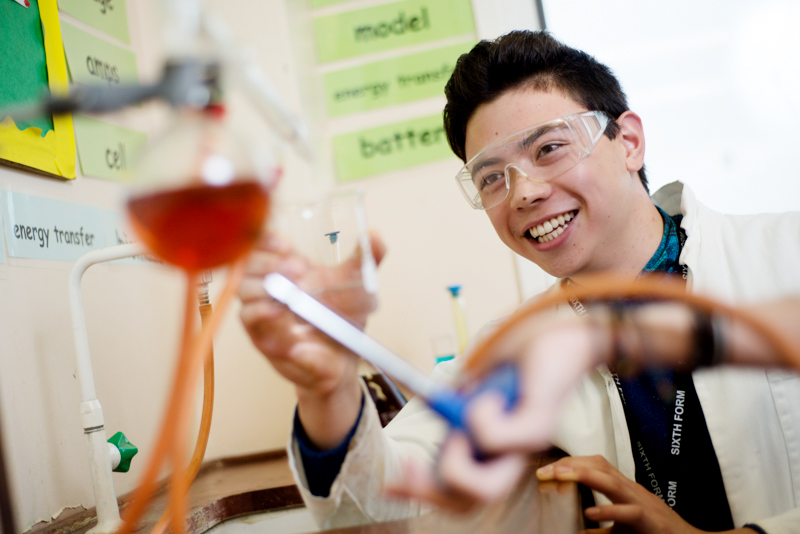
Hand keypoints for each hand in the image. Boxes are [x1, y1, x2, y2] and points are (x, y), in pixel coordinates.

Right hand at [238, 230, 385, 447]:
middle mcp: (268, 288)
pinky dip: (261, 314)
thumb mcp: (357, 286)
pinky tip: (278, 311)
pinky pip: (251, 322)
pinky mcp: (263, 338)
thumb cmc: (341, 321)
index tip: (285, 243)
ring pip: (244, 292)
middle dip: (268, 262)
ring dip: (263, 286)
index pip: (261, 244)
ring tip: (291, 289)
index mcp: (286, 269)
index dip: (266, 239)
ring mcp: (262, 312)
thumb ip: (366, 260)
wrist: (342, 362)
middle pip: (247, 265)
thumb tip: (375, 236)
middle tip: (296, 267)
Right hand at [386, 316, 606, 511]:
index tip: (391, 484)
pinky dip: (479, 415)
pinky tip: (489, 393)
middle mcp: (511, 456)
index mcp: (491, 451)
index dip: (423, 494)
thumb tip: (431, 408)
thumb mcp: (473, 388)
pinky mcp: (537, 427)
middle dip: (430, 491)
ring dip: (456, 459)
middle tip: (410, 464)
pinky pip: (495, 440)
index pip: (458, 493)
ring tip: (460, 425)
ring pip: (486, 489)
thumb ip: (453, 406)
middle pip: (469, 504)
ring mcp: (526, 447)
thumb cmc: (519, 360)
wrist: (560, 334)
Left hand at [537, 455, 700, 533]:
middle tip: (546, 470)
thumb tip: (575, 528)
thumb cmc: (654, 532)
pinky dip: (610, 512)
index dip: (571, 463)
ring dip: (585, 476)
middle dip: (571, 465)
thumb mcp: (620, 527)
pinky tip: (592, 513)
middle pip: (599, 466)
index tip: (547, 469)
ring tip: (561, 476)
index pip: (594, 464)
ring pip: (612, 483)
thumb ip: (599, 526)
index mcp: (623, 488)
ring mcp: (641, 503)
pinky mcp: (649, 521)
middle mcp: (631, 490)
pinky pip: (628, 513)